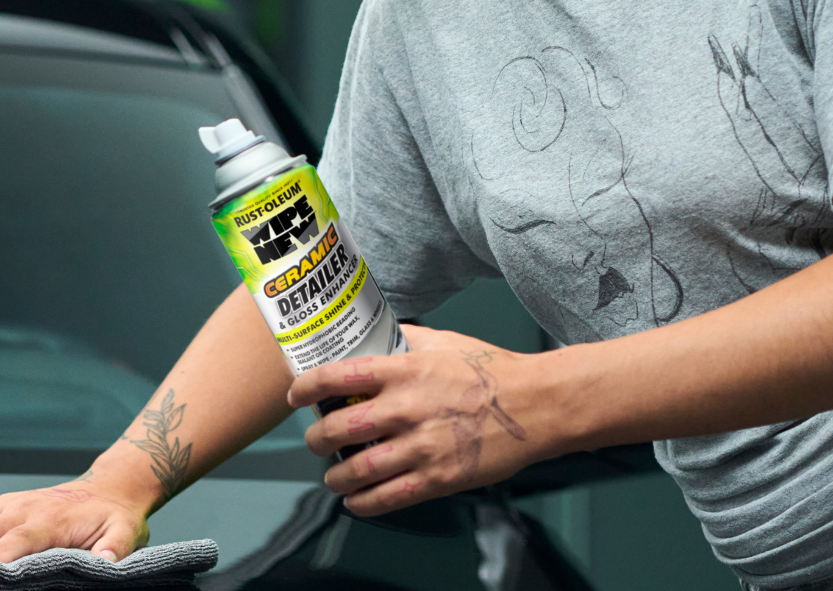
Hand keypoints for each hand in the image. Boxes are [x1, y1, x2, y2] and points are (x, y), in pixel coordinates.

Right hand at [0, 480, 151, 562]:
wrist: (110, 488)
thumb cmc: (115, 518)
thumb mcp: (126, 534)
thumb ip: (115, 548)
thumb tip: (106, 561)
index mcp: (50, 521)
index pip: (20, 539)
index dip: (0, 555)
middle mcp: (22, 510)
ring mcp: (8, 506)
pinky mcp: (0, 508)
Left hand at [288, 325, 551, 516]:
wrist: (537, 405)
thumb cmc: (492, 371)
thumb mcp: (445, 341)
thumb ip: (407, 338)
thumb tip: (380, 328)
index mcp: (403, 370)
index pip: (337, 376)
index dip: (306, 388)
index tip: (295, 396)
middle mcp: (406, 408)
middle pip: (339, 428)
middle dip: (316, 440)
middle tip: (315, 442)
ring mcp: (421, 446)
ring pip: (358, 469)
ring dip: (336, 476)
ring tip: (333, 476)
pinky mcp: (438, 478)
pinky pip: (389, 497)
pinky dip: (364, 503)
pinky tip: (355, 501)